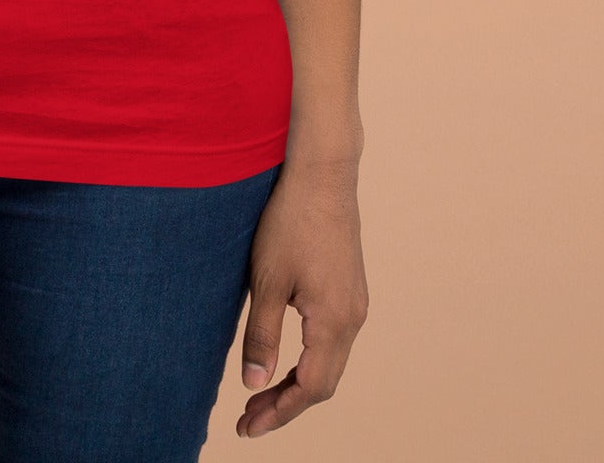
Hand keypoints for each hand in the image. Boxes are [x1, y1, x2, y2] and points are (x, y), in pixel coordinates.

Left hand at [235, 156, 367, 436]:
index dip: (279, 413)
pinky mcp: (351, 288)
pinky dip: (310, 359)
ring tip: (262, 394)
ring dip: (299, 383)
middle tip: (249, 418)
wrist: (323, 174)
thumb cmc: (290, 221)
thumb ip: (262, 335)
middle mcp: (353, 318)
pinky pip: (335, 340)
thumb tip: (254, 385)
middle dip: (287, 405)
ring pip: (331, 362)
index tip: (247, 428)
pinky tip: (287, 356)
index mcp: (333, 321)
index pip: (310, 388)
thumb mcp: (267, 280)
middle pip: (324, 383)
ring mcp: (356, 302)